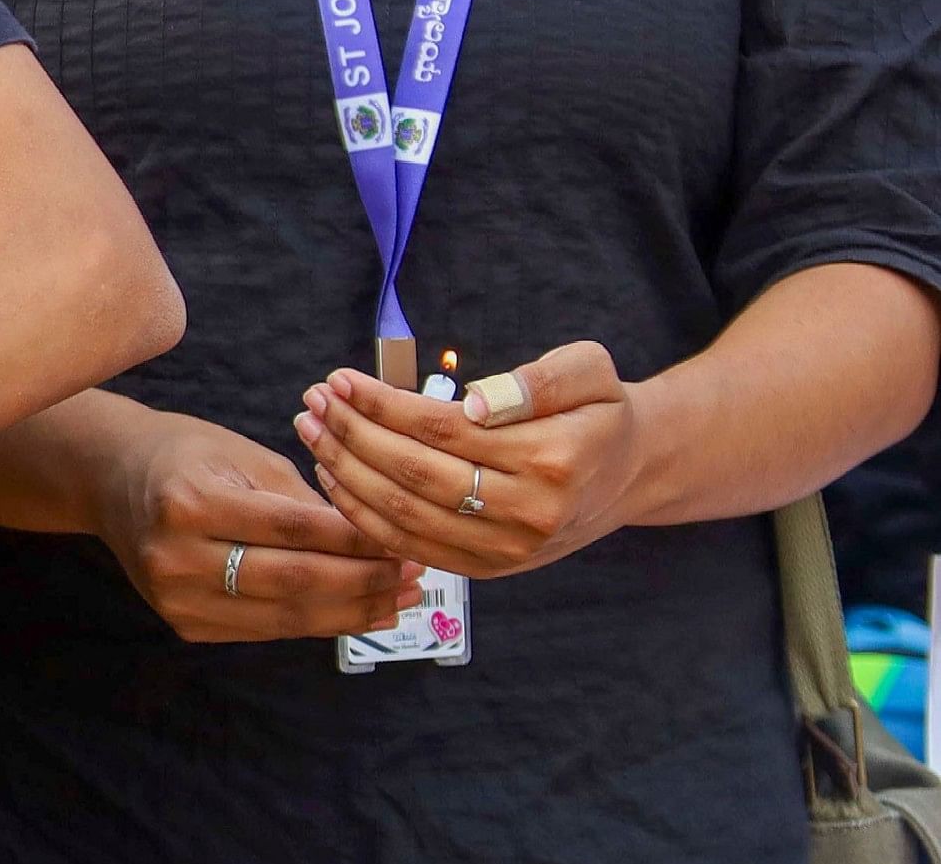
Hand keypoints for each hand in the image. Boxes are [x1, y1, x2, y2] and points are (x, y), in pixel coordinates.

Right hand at [94, 407, 419, 641]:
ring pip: (285, 617)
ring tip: (398, 602)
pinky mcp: (184, 625)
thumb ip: (306, 503)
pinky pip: (265, 630)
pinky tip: (354, 614)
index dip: (357, 540)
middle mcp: (176, 556)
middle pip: (294, 581)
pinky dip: (315, 624)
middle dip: (364, 582)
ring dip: (350, 612)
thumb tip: (378, 544)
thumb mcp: (245, 456)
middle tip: (413, 577)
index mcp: (190, 501)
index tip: (404, 541)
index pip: (294, 529)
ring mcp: (175, 598)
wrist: (113, 480)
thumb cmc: (187, 456)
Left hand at [296, 343, 645, 576]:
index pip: (442, 431)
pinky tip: (335, 477)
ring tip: (312, 432)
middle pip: (414, 475)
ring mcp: (509, 549)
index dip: (382, 405)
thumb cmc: (599, 411)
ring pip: (405, 515)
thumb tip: (474, 404)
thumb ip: (537, 381)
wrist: (629, 472)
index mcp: (552, 460)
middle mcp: (530, 513)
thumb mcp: (588, 372)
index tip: (340, 379)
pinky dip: (364, 515)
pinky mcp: (491, 568)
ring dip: (346, 473)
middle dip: (352, 435)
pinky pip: (412, 545)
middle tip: (313, 402)